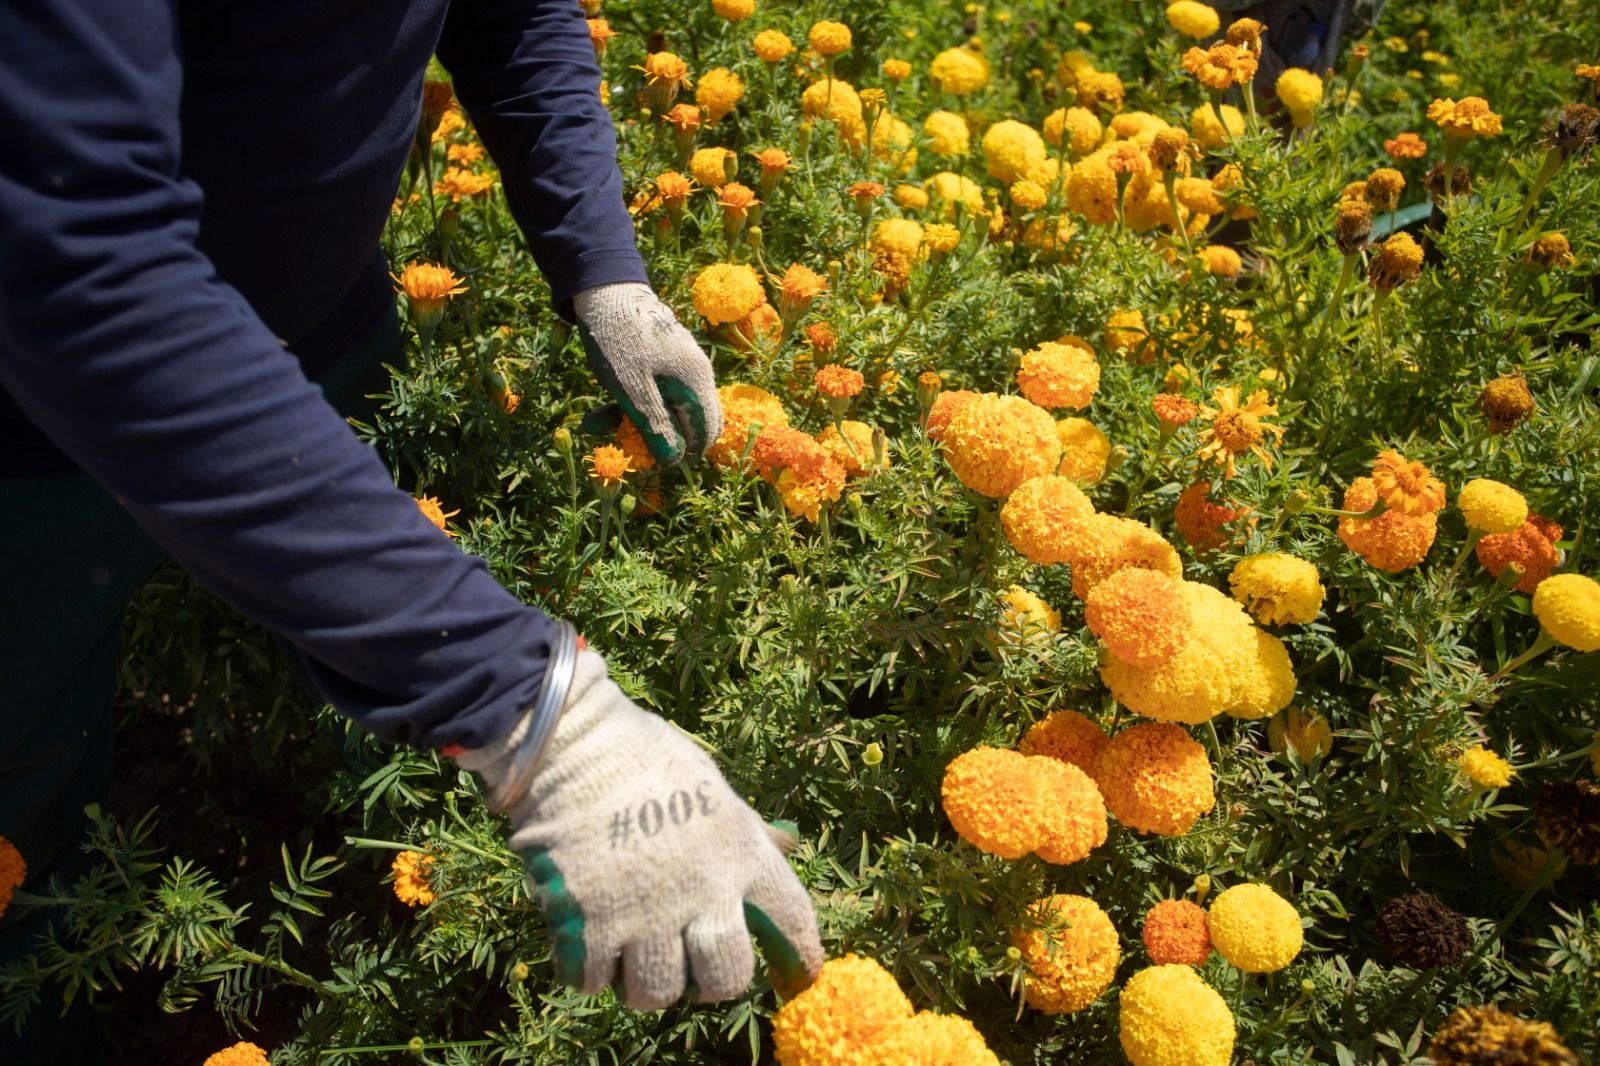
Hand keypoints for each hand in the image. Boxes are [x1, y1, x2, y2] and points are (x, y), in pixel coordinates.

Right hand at [456, 644, 820, 1009]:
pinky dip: (587, 968)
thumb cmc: (644, 759)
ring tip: (628, 952)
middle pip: (726, 979)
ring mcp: (647, 913)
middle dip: (707, 983)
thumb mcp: (712, 788)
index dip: (800, 956)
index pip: (793, 919)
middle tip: (687, 966)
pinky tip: (584, 936)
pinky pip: (593, 981)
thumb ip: (747, 830)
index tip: (795, 978)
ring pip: (656, 993)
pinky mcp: (590, 926)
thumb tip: (787, 846)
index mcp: (740, 851)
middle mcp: (704, 890)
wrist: (572, 744)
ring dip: (641, 981)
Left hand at [572, 283, 722, 465]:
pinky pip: (656, 392)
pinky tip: (600, 411)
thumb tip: (675, 461)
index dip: (683, 452)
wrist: (604, 289)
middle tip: (624, 441)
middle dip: (657, 438)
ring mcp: (682, 365)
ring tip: (596, 424)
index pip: (706, 433)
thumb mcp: (633, 393)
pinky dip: (632, 403)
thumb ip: (657, 429)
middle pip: (689, 422)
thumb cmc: (619, 342)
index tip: (650, 457)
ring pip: (668, 408)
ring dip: (635, 422)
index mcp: (697, 383)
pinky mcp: (665, 358)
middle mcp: (698, 374)